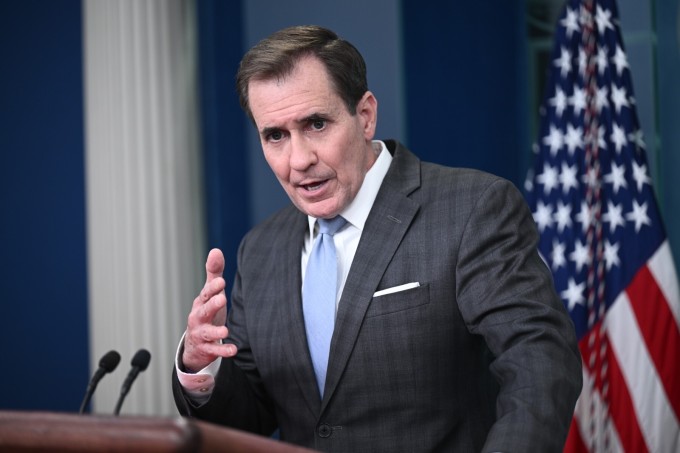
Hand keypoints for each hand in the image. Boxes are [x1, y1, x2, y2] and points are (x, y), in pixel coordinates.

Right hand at [182, 248, 237, 371]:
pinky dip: (223, 350)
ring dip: (216, 332)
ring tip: (225, 332)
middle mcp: (198, 317)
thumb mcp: (211, 293)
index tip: (222, 282)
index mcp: (201, 302)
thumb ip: (214, 273)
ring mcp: (201, 333)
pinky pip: (214, 350)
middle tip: (222, 298)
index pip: (206, 293)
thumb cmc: (207, 312)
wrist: (195, 343)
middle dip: (212, 305)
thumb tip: (216, 250)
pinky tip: (233, 350)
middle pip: (204, 311)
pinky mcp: (206, 348)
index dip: (213, 288)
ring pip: (207, 332)